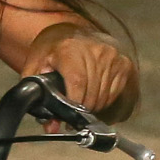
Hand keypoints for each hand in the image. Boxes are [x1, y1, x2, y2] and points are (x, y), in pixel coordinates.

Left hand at [22, 26, 137, 122]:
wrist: (69, 32)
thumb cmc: (51, 52)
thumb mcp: (36, 69)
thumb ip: (38, 97)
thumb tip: (50, 127)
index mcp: (70, 49)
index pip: (77, 83)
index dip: (73, 104)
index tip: (67, 117)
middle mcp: (95, 51)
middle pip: (91, 94)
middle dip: (80, 110)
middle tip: (71, 114)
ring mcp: (112, 56)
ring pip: (103, 97)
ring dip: (92, 107)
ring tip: (80, 103)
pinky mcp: (123, 63)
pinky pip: (114, 94)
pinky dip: (103, 100)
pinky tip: (92, 94)